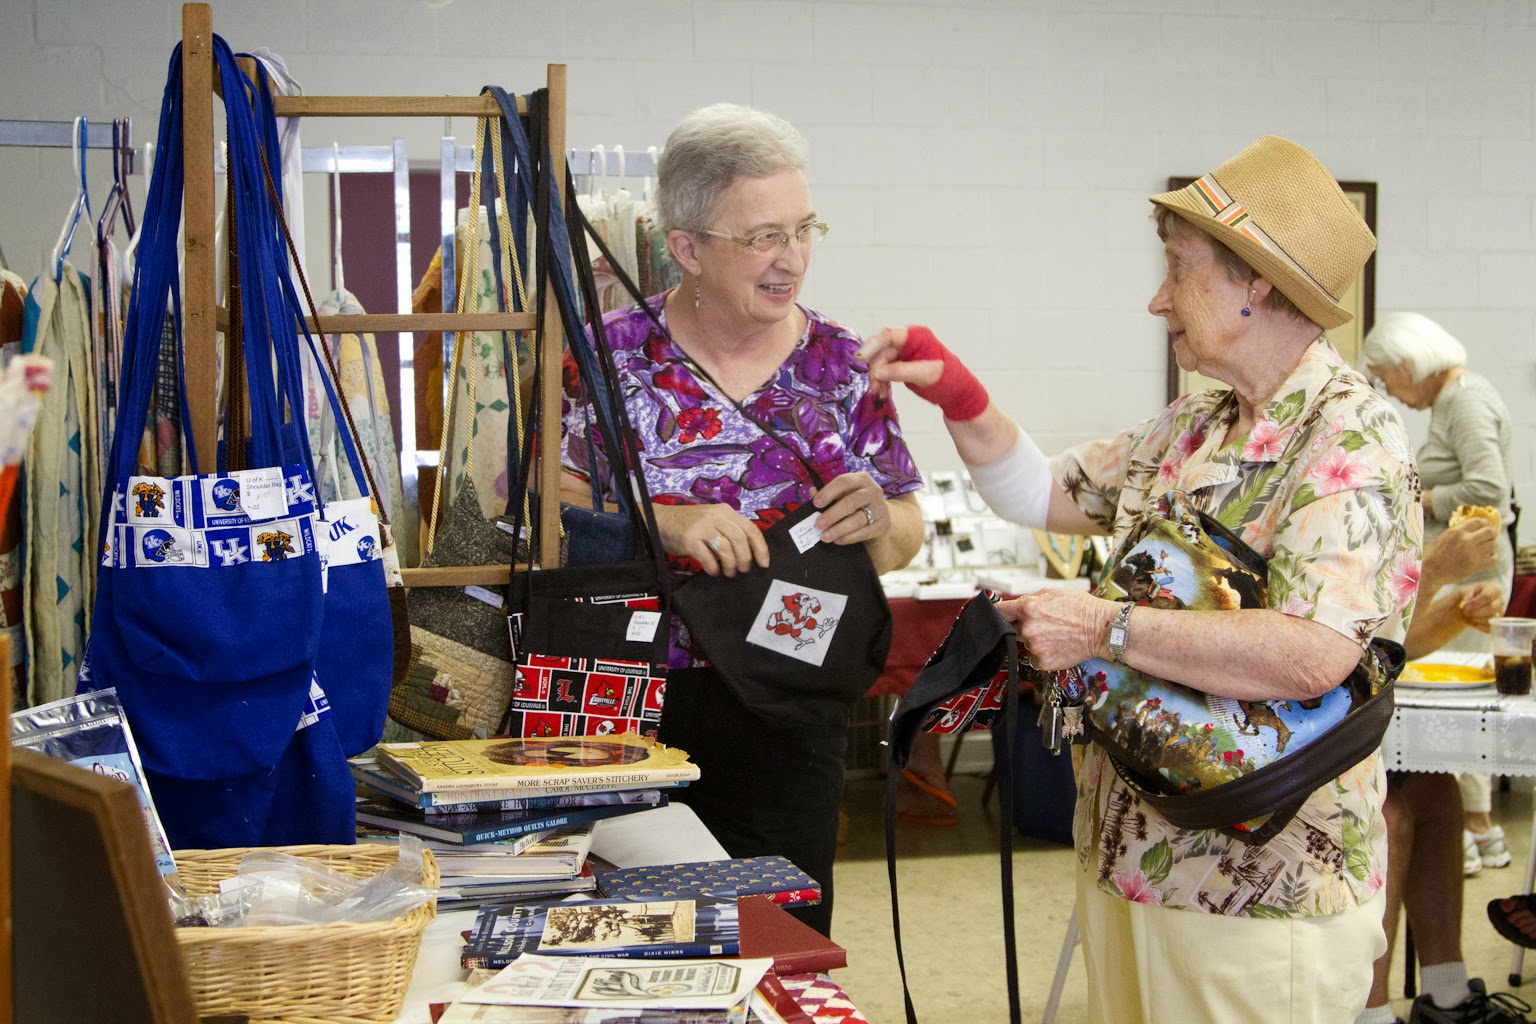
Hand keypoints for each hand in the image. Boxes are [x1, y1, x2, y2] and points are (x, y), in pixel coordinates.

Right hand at [652, 502, 768, 577]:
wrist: (661, 521)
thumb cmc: (690, 524)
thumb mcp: (713, 521)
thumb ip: (730, 531)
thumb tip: (749, 553)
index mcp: (725, 512)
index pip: (750, 529)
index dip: (760, 548)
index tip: (763, 563)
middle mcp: (715, 516)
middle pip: (740, 540)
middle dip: (745, 559)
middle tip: (743, 570)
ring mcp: (702, 527)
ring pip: (726, 549)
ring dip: (730, 565)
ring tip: (728, 572)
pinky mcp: (689, 540)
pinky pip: (708, 558)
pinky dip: (713, 568)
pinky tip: (713, 571)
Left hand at [813, 471, 888, 544]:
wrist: (878, 516)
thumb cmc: (855, 503)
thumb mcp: (843, 494)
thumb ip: (828, 493)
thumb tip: (812, 492)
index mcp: (861, 479)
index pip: (844, 481)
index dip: (829, 492)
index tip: (816, 504)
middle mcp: (873, 490)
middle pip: (852, 502)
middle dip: (832, 514)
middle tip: (818, 524)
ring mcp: (880, 508)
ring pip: (858, 519)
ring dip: (839, 529)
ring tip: (825, 536)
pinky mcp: (883, 524)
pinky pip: (864, 532)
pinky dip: (849, 537)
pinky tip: (837, 540)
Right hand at [857, 325, 989, 420]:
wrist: (956, 391)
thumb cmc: (947, 378)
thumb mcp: (924, 374)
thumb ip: (900, 371)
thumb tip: (877, 372)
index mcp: (915, 336)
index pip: (888, 335)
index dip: (872, 345)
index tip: (860, 358)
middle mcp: (907, 342)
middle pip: (881, 352)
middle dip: (875, 371)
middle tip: (874, 389)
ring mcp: (903, 354)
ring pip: (880, 364)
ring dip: (877, 380)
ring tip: (880, 396)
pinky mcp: (900, 365)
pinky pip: (885, 372)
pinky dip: (882, 383)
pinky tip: (883, 394)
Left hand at [995, 589, 1119, 670]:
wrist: (1101, 630)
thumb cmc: (1082, 608)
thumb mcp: (1054, 592)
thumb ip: (1031, 599)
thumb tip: (1015, 605)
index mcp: (1028, 608)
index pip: (999, 611)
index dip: (998, 612)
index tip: (998, 615)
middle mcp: (1028, 629)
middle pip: (1013, 629)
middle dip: (1023, 626)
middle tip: (1044, 624)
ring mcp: (1034, 647)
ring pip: (1025, 644)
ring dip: (1034, 640)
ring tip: (1054, 635)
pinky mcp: (1042, 662)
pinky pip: (1034, 658)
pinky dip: (1042, 654)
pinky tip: (1057, 646)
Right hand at [1425, 517, 1498, 583]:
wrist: (1429, 571)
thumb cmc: (1432, 555)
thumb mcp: (1443, 538)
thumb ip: (1457, 532)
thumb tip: (1471, 529)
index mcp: (1456, 531)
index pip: (1478, 521)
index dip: (1485, 524)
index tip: (1487, 527)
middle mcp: (1466, 540)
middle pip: (1490, 532)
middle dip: (1492, 535)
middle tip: (1490, 538)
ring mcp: (1472, 552)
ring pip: (1493, 545)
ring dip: (1492, 547)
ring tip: (1486, 550)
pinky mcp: (1476, 565)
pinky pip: (1494, 559)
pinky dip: (1493, 558)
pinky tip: (1487, 559)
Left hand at [1458, 581, 1503, 631]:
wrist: (1465, 607)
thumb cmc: (1466, 596)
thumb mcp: (1463, 591)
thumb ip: (1465, 594)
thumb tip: (1467, 600)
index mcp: (1493, 590)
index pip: (1488, 596)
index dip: (1475, 603)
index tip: (1465, 606)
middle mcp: (1499, 601)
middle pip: (1491, 609)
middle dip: (1475, 612)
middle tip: (1464, 611)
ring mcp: (1499, 613)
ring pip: (1490, 619)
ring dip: (1475, 619)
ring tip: (1467, 615)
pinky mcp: (1496, 624)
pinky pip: (1488, 628)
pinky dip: (1477, 626)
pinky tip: (1471, 621)